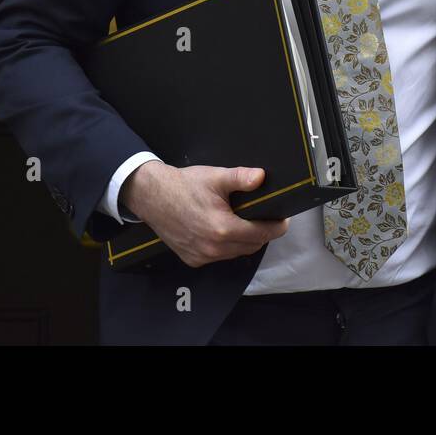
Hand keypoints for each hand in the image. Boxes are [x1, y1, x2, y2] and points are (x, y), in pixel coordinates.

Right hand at [120, 162, 289, 266]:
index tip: (283, 219)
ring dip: (245, 240)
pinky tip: (223, 230)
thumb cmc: (183, 185)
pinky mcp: (193, 259)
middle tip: (263, 216)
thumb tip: (261, 177)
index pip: (262, 233)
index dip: (277, 226)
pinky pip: (220, 256)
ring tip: (244, 222)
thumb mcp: (215, 177)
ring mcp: (202, 256)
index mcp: (223, 228)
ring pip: (237, 253)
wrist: (152, 196)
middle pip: (252, 245)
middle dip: (262, 232)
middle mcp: (213, 248)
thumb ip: (241, 178)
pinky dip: (227, 246)